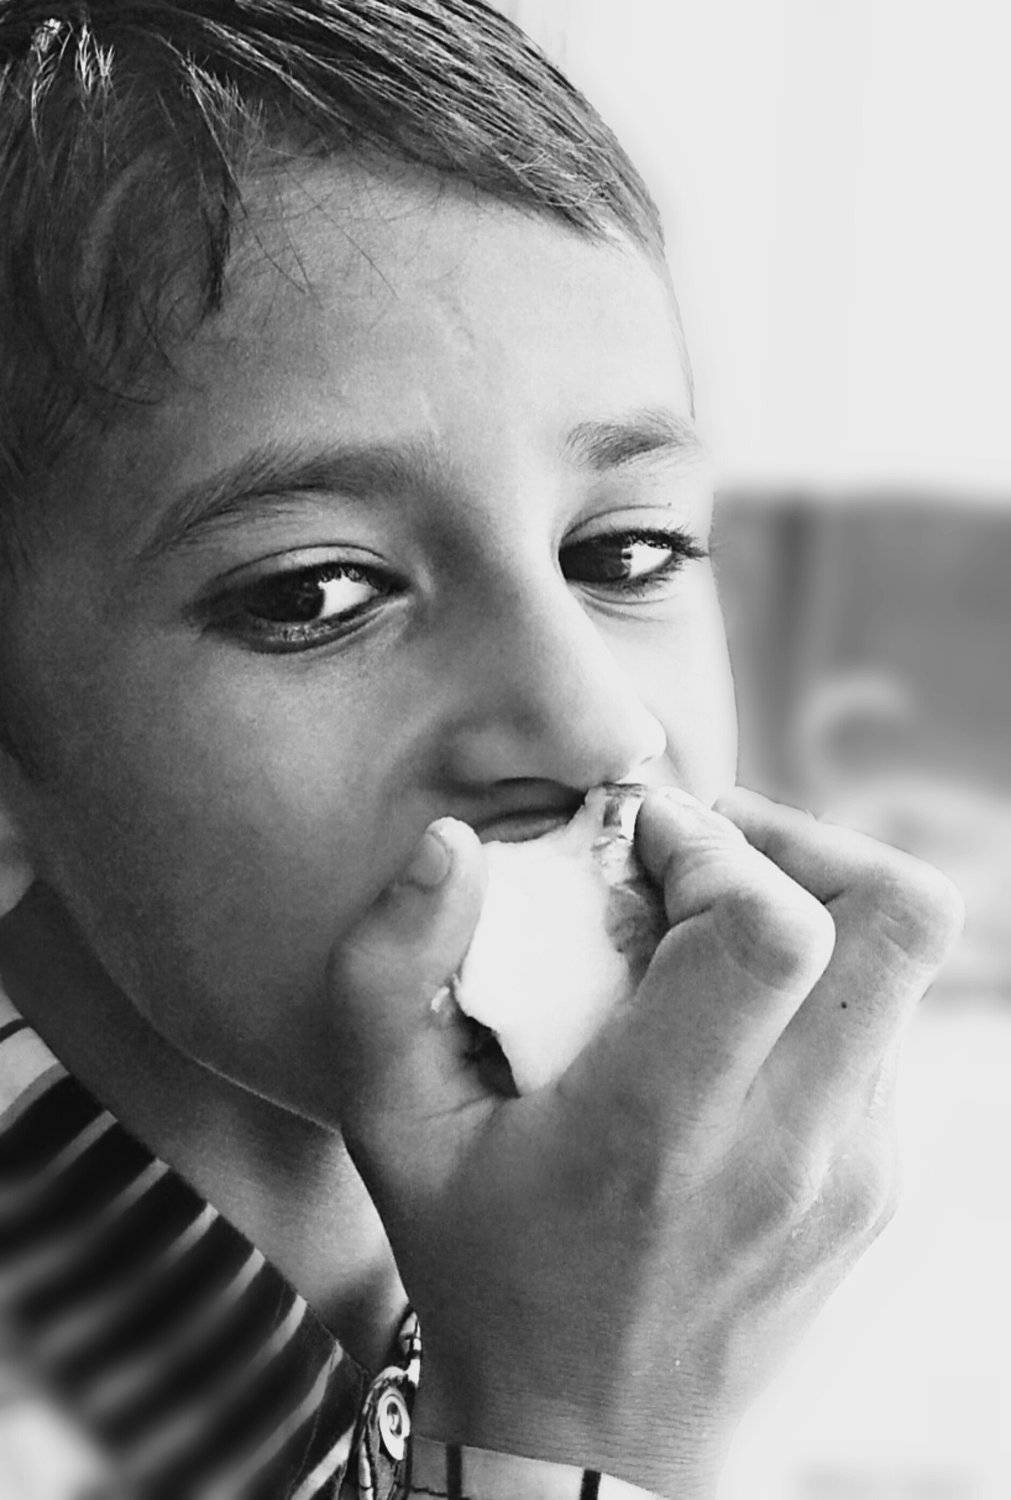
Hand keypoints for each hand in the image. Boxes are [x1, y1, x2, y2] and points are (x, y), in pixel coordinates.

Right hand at [328, 789, 963, 1497]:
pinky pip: (883, 1024)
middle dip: (802, 845)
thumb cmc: (478, 1272)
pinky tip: (724, 1016)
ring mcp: (855, 1172)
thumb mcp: (390, 1126)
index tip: (640, 845)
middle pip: (900, 915)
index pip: (773, 929)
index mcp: (662, 1133)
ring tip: (708, 929)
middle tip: (702, 862)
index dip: (715, 844)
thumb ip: (389, 971)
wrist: (586, 1448)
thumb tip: (450, 842)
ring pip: (903, 961)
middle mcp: (791, 1152)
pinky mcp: (877, 1185)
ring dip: (813, 906)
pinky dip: (817, 980)